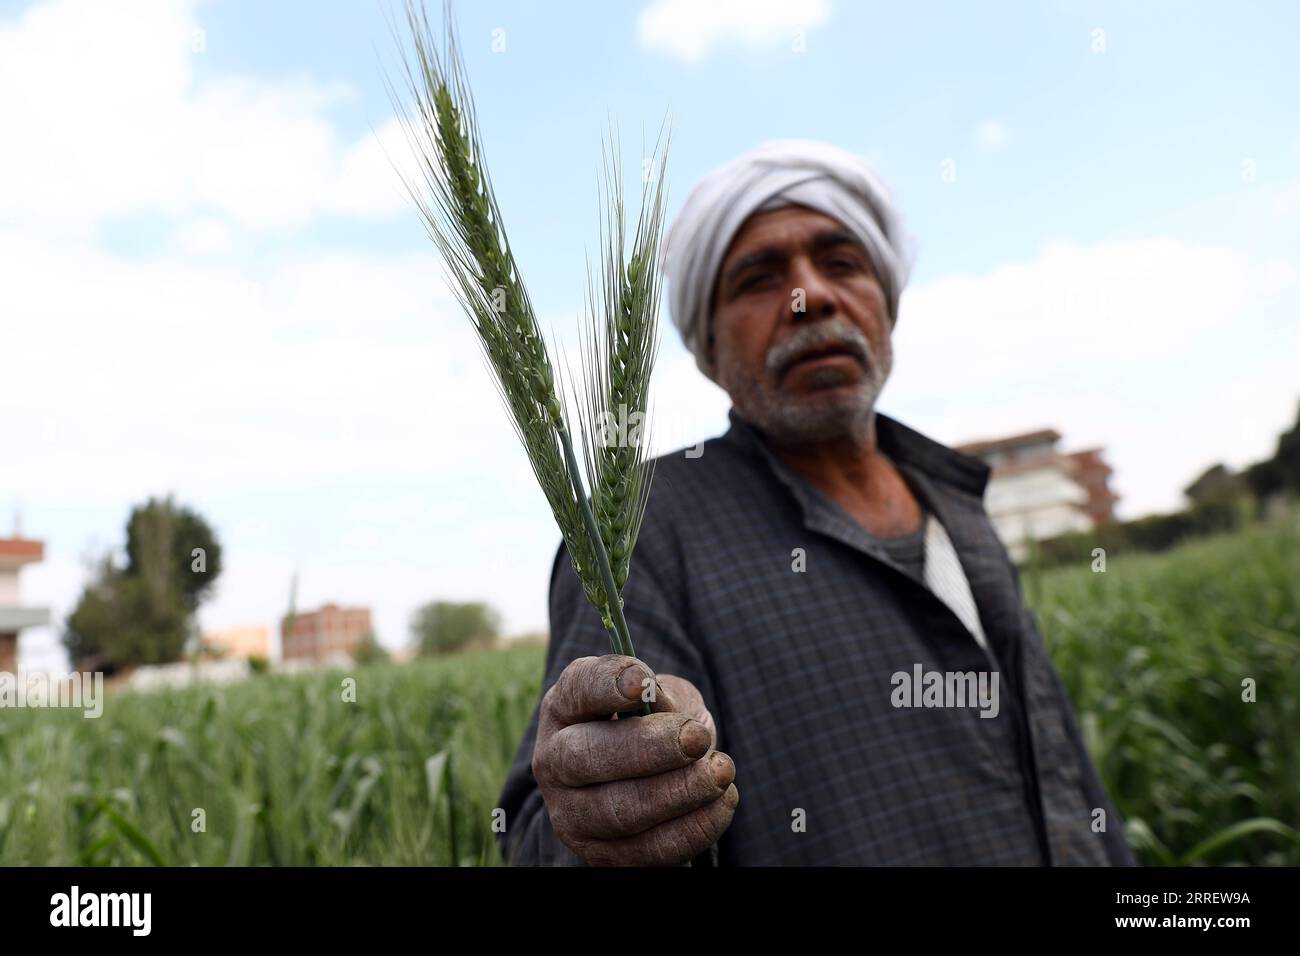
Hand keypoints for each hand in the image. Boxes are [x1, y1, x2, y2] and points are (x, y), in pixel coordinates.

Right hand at [531, 654, 738, 865]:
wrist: (652, 777)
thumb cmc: (656, 723)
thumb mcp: (663, 696)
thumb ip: (665, 697)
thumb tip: (666, 709)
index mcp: (565, 707)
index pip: (577, 690)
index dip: (606, 685)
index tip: (641, 683)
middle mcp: (554, 760)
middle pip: (587, 756)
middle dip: (649, 747)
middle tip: (696, 738)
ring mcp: (571, 813)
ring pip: (620, 810)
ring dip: (679, 792)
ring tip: (720, 772)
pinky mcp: (600, 855)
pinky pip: (650, 849)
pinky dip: (694, 827)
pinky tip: (722, 801)